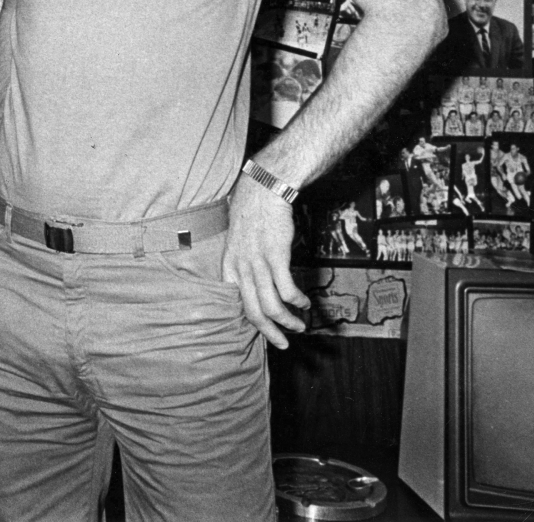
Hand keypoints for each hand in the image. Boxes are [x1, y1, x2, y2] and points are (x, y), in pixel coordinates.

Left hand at [221, 178, 309, 348]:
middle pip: (253, 311)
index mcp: (229, 264)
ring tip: (299, 326)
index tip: (264, 330)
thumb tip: (254, 279)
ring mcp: (257, 262)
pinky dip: (297, 301)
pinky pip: (286, 289)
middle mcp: (241, 267)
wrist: (262, 189)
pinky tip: (304, 303)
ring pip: (271, 305)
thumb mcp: (239, 241)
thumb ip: (244, 262)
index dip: (251, 320)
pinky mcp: (276, 256)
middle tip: (283, 344)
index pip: (236, 302)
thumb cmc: (253, 213)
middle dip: (270, 332)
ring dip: (287, 321)